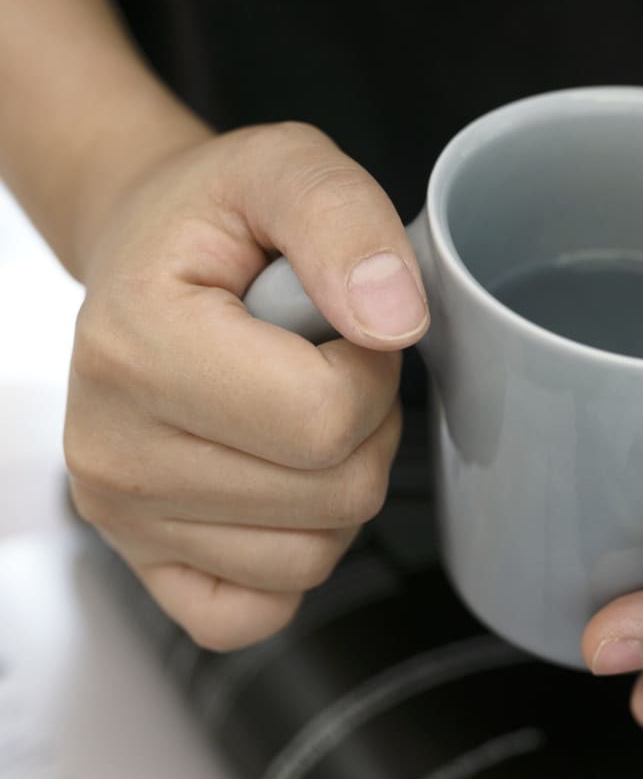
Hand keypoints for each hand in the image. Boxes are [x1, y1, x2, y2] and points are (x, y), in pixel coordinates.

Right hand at [65, 122, 428, 649]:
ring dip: (339, 484)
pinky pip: (257, 609)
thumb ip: (345, 223)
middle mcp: (115, 450)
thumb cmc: (215, 219)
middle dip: (366, 427)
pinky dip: (296, 552)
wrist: (147, 257)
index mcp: (139, 348)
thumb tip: (393, 321)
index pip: (324, 420)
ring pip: (312, 556)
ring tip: (297, 412)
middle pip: (334, 495)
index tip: (346, 330)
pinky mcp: (145, 561)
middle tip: (325, 367)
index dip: (372, 374)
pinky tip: (279, 483)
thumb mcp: (286, 169)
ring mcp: (124, 516)